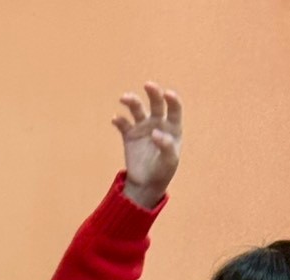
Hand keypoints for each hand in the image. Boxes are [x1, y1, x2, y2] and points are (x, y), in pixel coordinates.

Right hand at [113, 83, 182, 209]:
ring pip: (137, 109)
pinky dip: (119, 120)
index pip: (174, 109)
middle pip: (156, 103)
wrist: (146, 184)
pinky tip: (115, 119)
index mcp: (172, 127)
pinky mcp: (129, 135)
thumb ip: (166, 146)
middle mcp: (158, 122)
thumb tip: (155, 133)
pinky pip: (123, 124)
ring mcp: (143, 127)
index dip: (172, 100)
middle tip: (148, 85)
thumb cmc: (163, 171)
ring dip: (131, 101)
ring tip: (124, 98)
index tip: (167, 94)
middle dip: (153, 93)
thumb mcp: (170, 162)